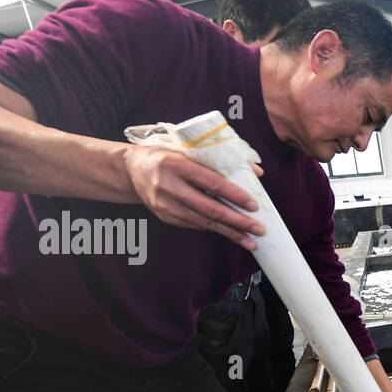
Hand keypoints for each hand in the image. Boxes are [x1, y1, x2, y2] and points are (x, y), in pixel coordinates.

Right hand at [121, 145, 265, 248]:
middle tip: (259, 229)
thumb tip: (256, 172)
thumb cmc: (167, 156)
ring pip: (203, 222)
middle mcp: (169, 186)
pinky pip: (194, 225)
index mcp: (177, 164)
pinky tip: (231, 234)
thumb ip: (221, 159)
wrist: (132, 169)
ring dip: (229, 233)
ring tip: (251, 241)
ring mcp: (165, 204)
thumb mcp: (188, 150)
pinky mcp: (164, 217)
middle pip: (209, 208)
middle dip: (237, 221)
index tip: (254, 205)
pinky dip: (214, 230)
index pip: (211, 183)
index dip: (234, 195)